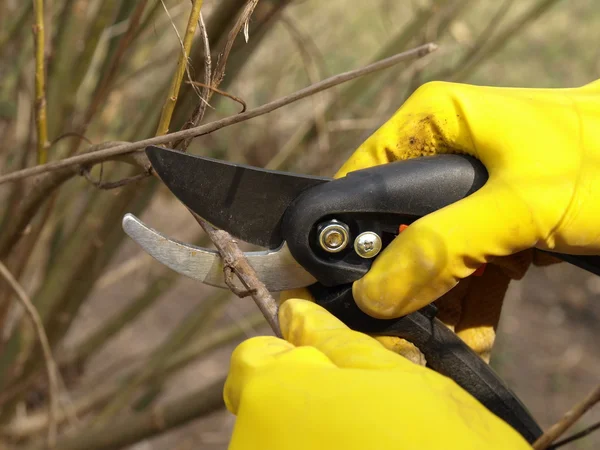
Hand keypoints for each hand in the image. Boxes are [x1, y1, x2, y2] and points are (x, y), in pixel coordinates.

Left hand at [224, 298, 531, 449]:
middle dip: (304, 389)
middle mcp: (253, 440)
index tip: (327, 357)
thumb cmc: (436, 436)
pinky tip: (364, 448)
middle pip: (265, 399)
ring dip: (313, 426)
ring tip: (369, 430)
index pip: (252, 357)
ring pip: (281, 434)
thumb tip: (295, 310)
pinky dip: (319, 448)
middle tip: (361, 396)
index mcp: (273, 395)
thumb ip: (331, 338)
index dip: (291, 350)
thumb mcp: (391, 373)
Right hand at [284, 79, 599, 360]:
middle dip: (404, 283)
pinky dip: (469, 302)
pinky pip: (464, 266)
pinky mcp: (492, 222)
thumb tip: (370, 294)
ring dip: (438, 303)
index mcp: (431, 125)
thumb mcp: (517, 206)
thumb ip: (442, 246)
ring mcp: (466, 193)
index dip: (350, 239)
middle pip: (394, 229)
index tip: (351, 292)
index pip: (362, 184)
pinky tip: (476, 336)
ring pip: (429, 256)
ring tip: (447, 344)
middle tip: (406, 331)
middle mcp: (439, 154)